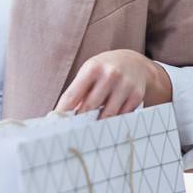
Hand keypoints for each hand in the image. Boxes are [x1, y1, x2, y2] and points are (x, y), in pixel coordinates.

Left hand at [54, 50, 171, 118]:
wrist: (134, 62)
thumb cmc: (104, 69)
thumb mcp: (88, 73)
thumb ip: (78, 92)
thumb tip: (64, 116)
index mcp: (92, 68)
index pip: (72, 95)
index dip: (63, 112)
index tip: (56, 123)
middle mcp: (110, 75)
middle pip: (89, 107)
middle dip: (79, 120)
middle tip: (72, 130)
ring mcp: (125, 85)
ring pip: (107, 115)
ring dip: (97, 123)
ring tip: (90, 126)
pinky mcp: (136, 96)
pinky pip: (121, 116)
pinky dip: (113, 120)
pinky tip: (109, 118)